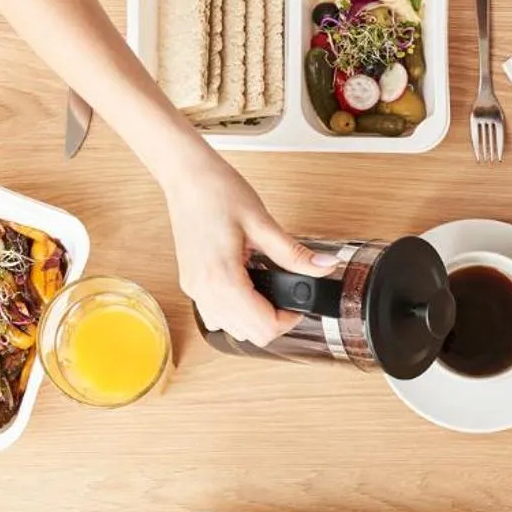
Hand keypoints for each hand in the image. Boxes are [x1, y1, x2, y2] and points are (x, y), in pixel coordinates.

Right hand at [162, 146, 333, 344]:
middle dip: (274, 321)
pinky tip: (246, 284)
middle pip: (248, 335)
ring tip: (267, 287)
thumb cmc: (217, 191)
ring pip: (230, 329)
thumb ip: (294, 253)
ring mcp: (193, 289)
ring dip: (254, 318)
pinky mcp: (190, 283)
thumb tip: (325, 266)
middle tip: (287, 294)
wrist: (186, 176)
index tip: (299, 303)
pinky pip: (215, 314)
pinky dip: (235, 310)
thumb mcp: (262, 222)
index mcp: (222, 278)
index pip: (262, 327)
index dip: (289, 320)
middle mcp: (203, 290)